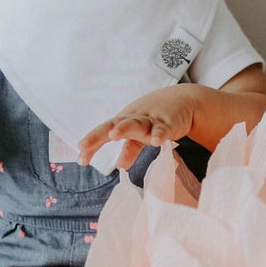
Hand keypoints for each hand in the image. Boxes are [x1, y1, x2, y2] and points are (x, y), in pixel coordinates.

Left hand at [77, 85, 197, 168]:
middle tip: (84, 146)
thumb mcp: (141, 133)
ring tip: (114, 135)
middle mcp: (134, 118)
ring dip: (124, 128)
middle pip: (114, 125)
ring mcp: (151, 119)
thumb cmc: (156, 117)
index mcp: (125, 120)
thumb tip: (120, 166)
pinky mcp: (168, 123)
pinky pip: (162, 129)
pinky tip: (155, 142)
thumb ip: (131, 149)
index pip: (104, 131)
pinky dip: (159, 134)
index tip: (81, 159)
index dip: (92, 143)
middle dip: (98, 135)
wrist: (184, 100)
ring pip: (136, 123)